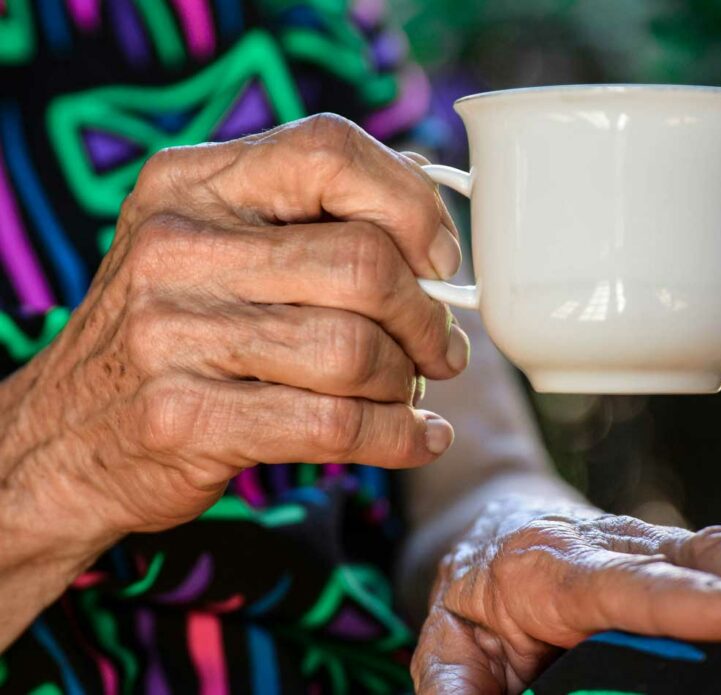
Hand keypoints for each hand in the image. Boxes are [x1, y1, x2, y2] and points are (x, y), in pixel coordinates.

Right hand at [0, 114, 468, 556]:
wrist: (63, 438)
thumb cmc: (170, 332)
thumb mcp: (210, 245)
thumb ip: (303, 212)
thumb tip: (424, 186)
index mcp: (190, 183)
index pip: (330, 151)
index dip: (410, 204)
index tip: (440, 259)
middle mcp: (176, 246)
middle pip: (362, 262)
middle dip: (426, 315)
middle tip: (440, 347)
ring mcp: (173, 333)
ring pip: (354, 349)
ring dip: (408, 380)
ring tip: (413, 390)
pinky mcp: (187, 417)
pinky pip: (335, 425)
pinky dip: (400, 437)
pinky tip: (419, 438)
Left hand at [412, 501, 720, 693]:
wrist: (498, 527)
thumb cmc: (476, 599)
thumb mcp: (448, 647)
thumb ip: (457, 689)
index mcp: (550, 569)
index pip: (617, 584)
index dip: (678, 598)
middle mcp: (620, 548)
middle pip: (700, 556)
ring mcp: (665, 549)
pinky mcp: (698, 561)